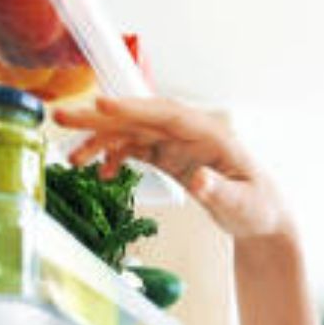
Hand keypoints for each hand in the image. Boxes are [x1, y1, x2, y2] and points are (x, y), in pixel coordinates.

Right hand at [53, 96, 291, 239]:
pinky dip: (116, 157)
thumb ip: (220, 192)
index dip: (134, 109)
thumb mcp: (244, 205)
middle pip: (141, 118)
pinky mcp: (170, 157)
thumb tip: (200, 180)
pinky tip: (100, 173)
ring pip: (132, 133)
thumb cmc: (259, 208)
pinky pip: (136, 149)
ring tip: (72, 158)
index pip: (167, 115)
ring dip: (101, 141)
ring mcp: (178, 144)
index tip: (102, 106)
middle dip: (102, 118)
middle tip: (62, 117)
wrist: (261, 218)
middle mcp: (190, 133)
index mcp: (211, 135)